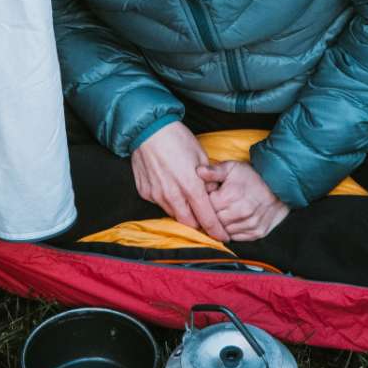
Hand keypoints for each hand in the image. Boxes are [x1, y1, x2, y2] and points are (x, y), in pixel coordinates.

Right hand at [130, 122, 230, 241]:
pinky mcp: (145, 192)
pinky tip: (168, 185)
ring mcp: (156, 194)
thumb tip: (211, 195)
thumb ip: (208, 180)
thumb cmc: (178, 139)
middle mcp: (172, 195)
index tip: (223, 237)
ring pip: (173, 214)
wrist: (148, 130)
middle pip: (188, 222)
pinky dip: (167, 200)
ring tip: (185, 198)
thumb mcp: (201, 157)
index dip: (216, 230)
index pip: (206, 217)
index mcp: (190, 186)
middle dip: (198, 224)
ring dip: (182, 211)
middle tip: (204, 218)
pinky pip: (159, 203)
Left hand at [199, 161, 290, 242]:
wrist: (281, 187)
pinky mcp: (257, 233)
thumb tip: (199, 171)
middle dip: (212, 214)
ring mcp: (250, 224)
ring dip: (222, 224)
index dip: (204, 203)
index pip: (205, 207)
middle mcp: (241, 213)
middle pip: (214, 221)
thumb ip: (214, 171)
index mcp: (231, 196)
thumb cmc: (253, 176)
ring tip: (226, 212)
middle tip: (217, 206)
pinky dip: (232, 231)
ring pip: (224, 231)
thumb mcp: (232, 168)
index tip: (210, 197)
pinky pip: (236, 237)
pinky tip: (234, 220)